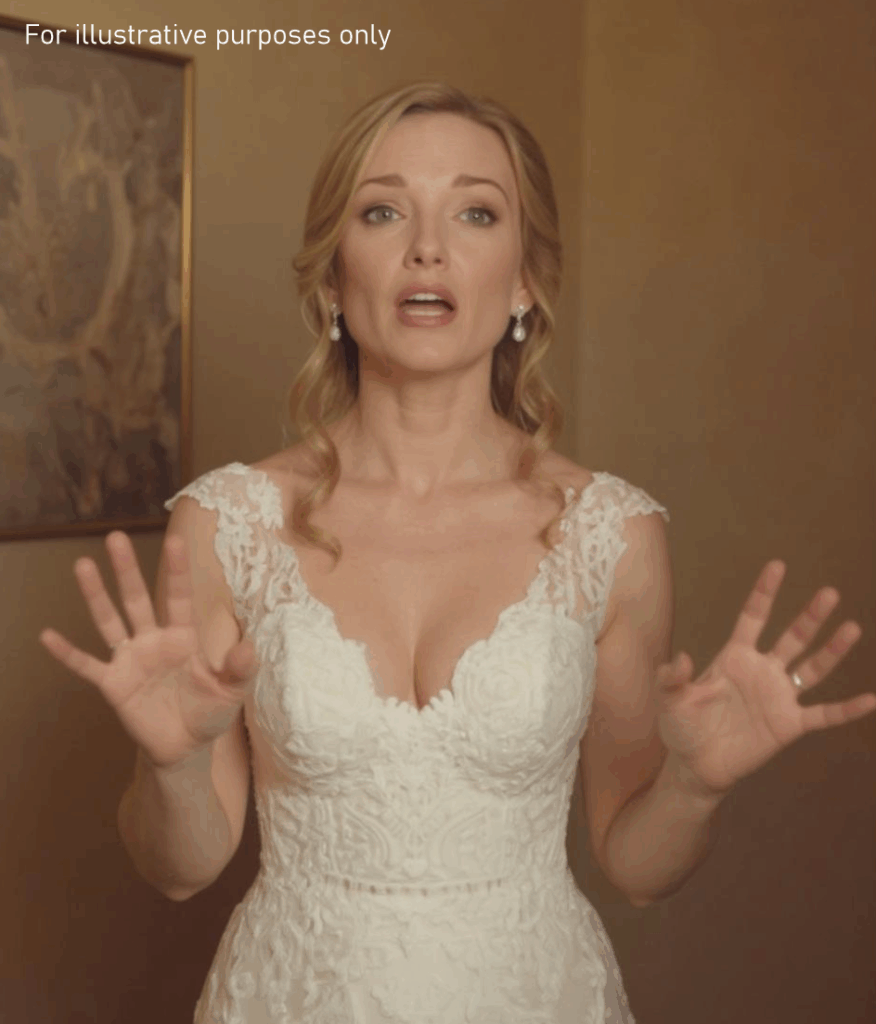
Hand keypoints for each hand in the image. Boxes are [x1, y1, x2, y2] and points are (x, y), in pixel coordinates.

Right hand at [39, 530, 258, 769]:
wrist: (185, 748)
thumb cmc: (209, 712)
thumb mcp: (231, 691)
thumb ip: (240, 668)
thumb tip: (249, 646)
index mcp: (183, 637)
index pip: (179, 597)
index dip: (177, 570)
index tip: (175, 539)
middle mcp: (153, 640)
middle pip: (138, 599)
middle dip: (127, 570)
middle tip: (115, 537)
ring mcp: (130, 659)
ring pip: (110, 621)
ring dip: (96, 596)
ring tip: (83, 565)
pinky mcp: (114, 684)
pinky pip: (88, 666)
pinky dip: (68, 653)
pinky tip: (48, 635)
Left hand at [655, 560, 874, 800]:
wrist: (695, 765)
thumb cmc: (681, 727)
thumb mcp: (670, 699)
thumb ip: (672, 678)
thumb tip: (679, 659)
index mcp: (734, 657)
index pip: (753, 618)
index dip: (765, 593)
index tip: (778, 566)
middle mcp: (762, 670)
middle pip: (792, 637)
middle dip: (810, 617)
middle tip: (830, 593)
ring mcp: (778, 696)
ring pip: (812, 668)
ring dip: (832, 650)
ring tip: (852, 628)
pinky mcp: (789, 724)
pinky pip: (823, 714)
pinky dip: (846, 709)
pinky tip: (870, 700)